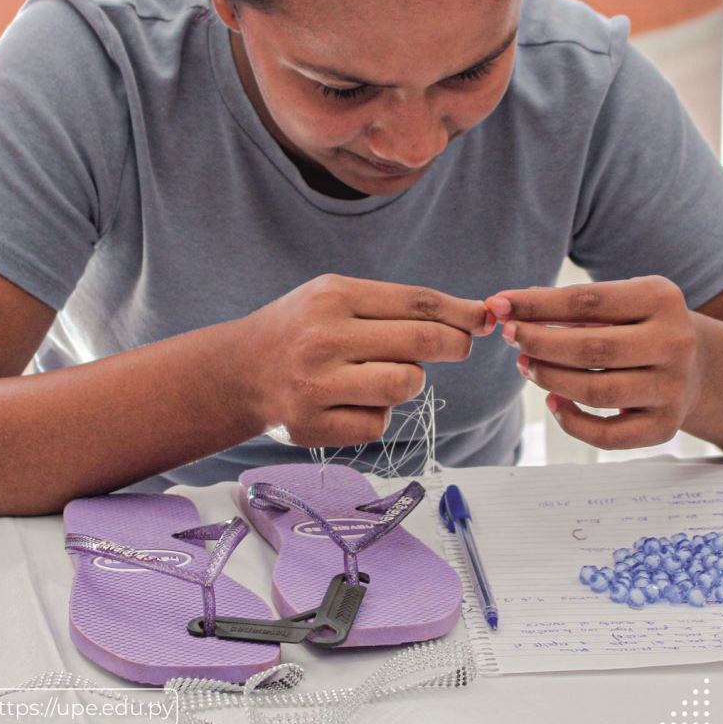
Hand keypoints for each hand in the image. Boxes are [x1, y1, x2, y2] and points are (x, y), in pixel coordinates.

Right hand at [239, 274, 493, 447]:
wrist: (238, 370)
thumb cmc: (301, 328)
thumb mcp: (335, 297)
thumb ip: (395, 306)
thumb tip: (473, 318)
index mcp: (333, 297)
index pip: (418, 302)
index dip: (462, 312)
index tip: (485, 318)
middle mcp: (324, 338)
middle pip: (423, 342)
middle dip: (456, 345)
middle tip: (460, 347)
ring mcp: (316, 385)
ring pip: (406, 385)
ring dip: (411, 381)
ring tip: (385, 373)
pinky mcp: (312, 426)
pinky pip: (379, 423)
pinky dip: (377, 413)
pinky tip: (352, 401)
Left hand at [484, 276, 701, 449]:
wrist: (695, 365)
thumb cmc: (638, 327)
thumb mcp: (616, 301)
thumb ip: (566, 304)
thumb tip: (506, 306)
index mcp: (660, 299)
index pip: (586, 300)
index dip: (535, 305)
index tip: (498, 305)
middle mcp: (674, 343)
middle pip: (591, 348)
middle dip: (539, 342)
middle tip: (510, 337)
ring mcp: (671, 388)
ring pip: (596, 391)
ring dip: (549, 378)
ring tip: (525, 365)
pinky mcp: (664, 426)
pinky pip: (608, 435)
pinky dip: (571, 421)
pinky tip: (552, 400)